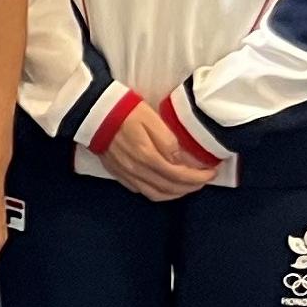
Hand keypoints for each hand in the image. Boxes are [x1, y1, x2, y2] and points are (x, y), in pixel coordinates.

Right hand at [97, 99, 220, 203]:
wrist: (95, 113)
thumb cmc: (126, 112)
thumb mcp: (152, 119)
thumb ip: (168, 141)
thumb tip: (180, 160)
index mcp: (147, 156)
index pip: (179, 176)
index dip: (198, 178)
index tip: (211, 173)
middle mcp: (137, 170)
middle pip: (170, 189)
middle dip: (191, 187)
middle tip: (204, 180)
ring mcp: (126, 175)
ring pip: (156, 195)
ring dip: (176, 194)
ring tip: (188, 186)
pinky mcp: (118, 174)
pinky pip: (142, 191)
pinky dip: (159, 193)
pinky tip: (166, 185)